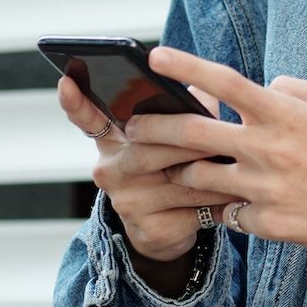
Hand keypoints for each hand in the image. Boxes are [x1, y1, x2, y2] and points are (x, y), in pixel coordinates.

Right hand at [57, 74, 237, 264]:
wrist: (168, 228)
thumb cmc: (173, 167)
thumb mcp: (172, 137)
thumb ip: (186, 109)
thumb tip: (205, 90)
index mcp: (115, 141)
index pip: (88, 119)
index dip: (75, 101)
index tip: (66, 78)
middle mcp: (112, 170)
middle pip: (149, 148)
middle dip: (188, 140)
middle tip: (220, 133)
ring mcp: (127, 202)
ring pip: (178, 178)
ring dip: (212, 170)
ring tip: (239, 160)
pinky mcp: (149, 228)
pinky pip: (192, 208)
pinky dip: (218, 198)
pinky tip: (236, 194)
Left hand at [125, 47, 306, 257]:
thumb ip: (295, 89)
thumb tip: (263, 87)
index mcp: (284, 114)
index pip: (225, 82)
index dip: (186, 67)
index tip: (156, 56)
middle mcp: (267, 149)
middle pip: (194, 133)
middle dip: (153, 126)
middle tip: (132, 123)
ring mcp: (263, 189)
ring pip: (198, 178)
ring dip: (179, 171)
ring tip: (170, 168)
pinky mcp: (266, 224)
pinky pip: (228, 213)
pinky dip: (224, 207)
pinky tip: (226, 205)